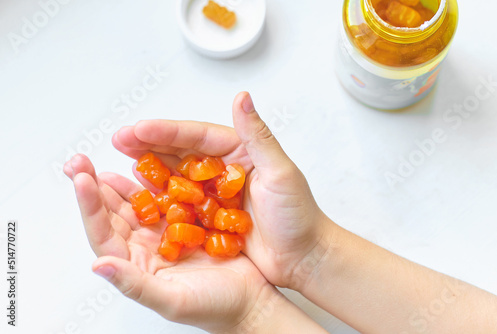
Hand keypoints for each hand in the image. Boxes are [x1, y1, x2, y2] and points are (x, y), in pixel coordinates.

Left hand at [64, 154, 273, 332]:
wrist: (250, 299)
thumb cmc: (213, 307)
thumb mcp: (173, 300)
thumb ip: (134, 284)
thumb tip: (99, 266)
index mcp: (136, 265)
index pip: (103, 234)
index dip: (90, 207)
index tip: (81, 179)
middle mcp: (145, 246)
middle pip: (113, 213)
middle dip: (94, 186)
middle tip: (79, 161)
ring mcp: (164, 232)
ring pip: (136, 201)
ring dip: (120, 181)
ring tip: (106, 158)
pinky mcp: (185, 221)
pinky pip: (165, 196)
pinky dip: (155, 180)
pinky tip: (147, 165)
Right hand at [112, 92, 331, 289]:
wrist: (303, 257)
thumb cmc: (298, 216)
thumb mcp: (280, 173)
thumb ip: (258, 135)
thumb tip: (243, 97)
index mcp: (239, 151)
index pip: (197, 135)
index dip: (166, 131)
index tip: (138, 129)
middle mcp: (223, 168)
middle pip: (180, 151)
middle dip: (148, 144)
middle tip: (118, 140)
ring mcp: (213, 193)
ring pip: (175, 174)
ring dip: (149, 167)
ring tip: (121, 162)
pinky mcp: (208, 217)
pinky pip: (178, 203)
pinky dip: (159, 197)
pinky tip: (139, 194)